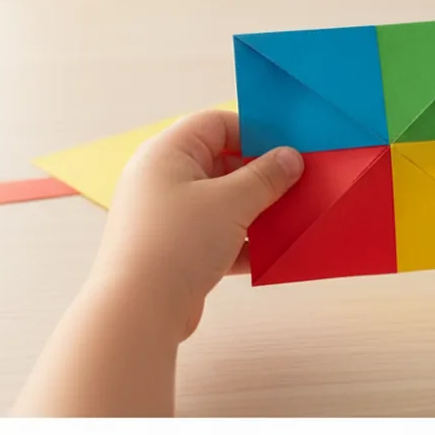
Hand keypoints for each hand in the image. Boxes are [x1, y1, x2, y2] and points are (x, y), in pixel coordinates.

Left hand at [93, 109, 302, 340]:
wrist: (138, 311)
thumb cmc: (177, 243)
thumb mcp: (231, 202)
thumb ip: (265, 176)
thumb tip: (290, 158)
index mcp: (167, 153)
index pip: (215, 124)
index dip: (253, 132)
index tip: (287, 149)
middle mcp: (161, 179)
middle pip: (220, 163)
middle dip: (259, 176)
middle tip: (296, 184)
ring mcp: (166, 217)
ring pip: (220, 203)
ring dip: (254, 211)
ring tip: (289, 218)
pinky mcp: (173, 250)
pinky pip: (214, 235)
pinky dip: (240, 241)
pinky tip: (269, 253)